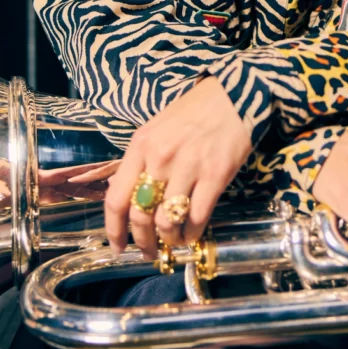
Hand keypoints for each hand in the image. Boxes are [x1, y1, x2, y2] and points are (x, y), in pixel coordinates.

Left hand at [103, 77, 251, 260]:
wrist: (233, 96)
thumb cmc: (195, 112)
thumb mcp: (158, 129)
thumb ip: (142, 160)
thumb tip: (128, 196)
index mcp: (141, 145)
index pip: (116, 197)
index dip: (113, 229)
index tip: (117, 246)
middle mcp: (160, 157)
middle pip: (140, 216)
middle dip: (143, 242)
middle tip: (149, 252)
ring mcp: (188, 166)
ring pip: (167, 221)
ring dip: (169, 239)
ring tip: (174, 241)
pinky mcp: (215, 174)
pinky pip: (197, 217)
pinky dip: (193, 233)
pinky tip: (194, 234)